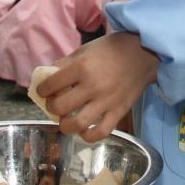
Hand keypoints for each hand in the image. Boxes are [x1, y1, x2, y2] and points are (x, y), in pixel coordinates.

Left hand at [40, 32, 158, 141]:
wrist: (143, 52)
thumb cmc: (111, 49)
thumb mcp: (85, 49)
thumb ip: (65, 64)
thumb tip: (48, 77)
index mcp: (81, 67)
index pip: (50, 85)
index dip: (41, 90)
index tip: (43, 91)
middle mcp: (92, 86)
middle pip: (60, 107)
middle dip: (51, 108)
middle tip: (55, 104)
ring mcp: (106, 101)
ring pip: (77, 124)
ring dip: (65, 126)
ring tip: (66, 120)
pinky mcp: (119, 111)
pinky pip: (101, 132)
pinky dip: (88, 136)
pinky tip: (84, 130)